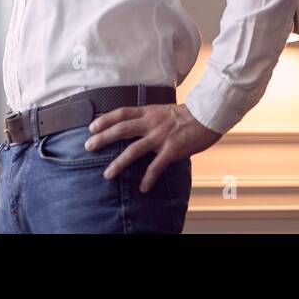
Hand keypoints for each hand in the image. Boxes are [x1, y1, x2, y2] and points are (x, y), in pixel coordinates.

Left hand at [86, 103, 220, 191]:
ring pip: (133, 150)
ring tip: (107, 174)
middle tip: (88, 146)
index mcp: (150, 112)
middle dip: (102, 138)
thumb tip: (140, 126)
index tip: (91, 126)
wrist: (210, 114)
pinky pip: (156, 166)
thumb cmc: (190, 114)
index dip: (105, 119)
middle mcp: (152, 123)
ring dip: (118, 163)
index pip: (122, 112)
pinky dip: (148, 178)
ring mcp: (161, 136)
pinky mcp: (171, 149)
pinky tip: (143, 188)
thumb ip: (152, 118)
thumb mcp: (166, 110)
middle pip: (121, 129)